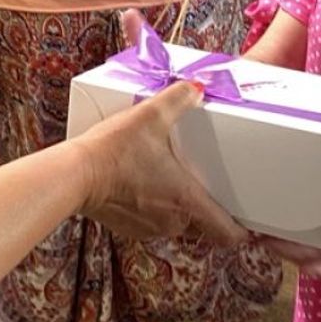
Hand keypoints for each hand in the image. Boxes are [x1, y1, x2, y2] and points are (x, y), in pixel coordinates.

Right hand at [71, 79, 245, 244]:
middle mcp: (172, 222)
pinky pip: (151, 220)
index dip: (241, 230)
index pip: (228, 234)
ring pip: (175, 222)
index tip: (247, 222)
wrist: (74, 175)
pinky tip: (140, 183)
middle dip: (203, 206)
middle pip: (202, 224)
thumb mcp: (151, 115)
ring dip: (175, 205)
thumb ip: (179, 99)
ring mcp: (149, 228)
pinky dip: (151, 206)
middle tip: (201, 182)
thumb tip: (198, 87)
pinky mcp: (128, 228)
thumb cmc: (114, 151)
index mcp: (187, 201)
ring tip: (167, 177)